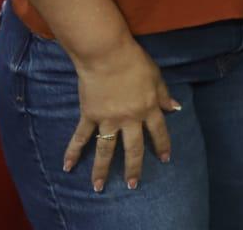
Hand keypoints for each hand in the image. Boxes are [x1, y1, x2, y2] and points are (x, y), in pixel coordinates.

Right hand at [63, 37, 180, 191]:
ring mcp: (108, 119)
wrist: (107, 55)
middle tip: (132, 185)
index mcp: (148, 108)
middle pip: (133, 147)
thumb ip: (164, 94)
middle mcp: (129, 118)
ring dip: (102, 169)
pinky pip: (80, 137)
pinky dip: (73, 152)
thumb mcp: (156, 77)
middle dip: (133, 168)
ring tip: (99, 187)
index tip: (165, 159)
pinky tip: (68, 167)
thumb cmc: (134, 62)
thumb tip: (175, 107)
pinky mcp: (89, 115)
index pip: (158, 131)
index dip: (163, 145)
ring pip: (106, 149)